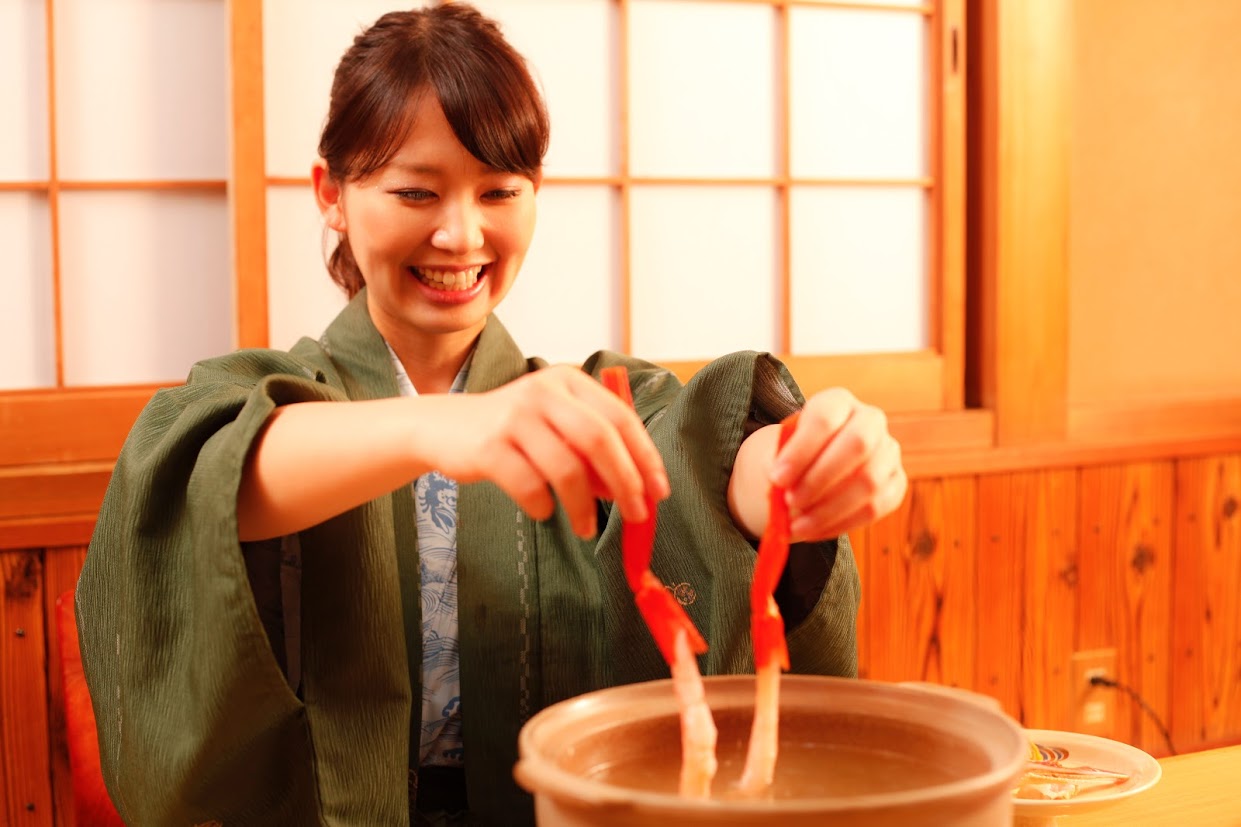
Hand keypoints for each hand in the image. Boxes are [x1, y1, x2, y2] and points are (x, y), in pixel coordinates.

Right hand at [414, 365, 669, 537]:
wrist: (443, 428)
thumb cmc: (512, 431)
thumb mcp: (555, 424)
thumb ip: (592, 449)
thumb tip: (634, 488)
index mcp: (568, 382)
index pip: (620, 418)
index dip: (645, 457)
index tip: (658, 491)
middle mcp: (543, 392)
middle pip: (599, 439)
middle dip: (625, 482)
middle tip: (636, 514)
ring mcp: (514, 417)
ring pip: (566, 467)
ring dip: (584, 505)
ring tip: (587, 527)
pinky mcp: (489, 446)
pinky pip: (529, 485)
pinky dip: (543, 505)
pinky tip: (544, 509)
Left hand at [767, 388, 906, 541]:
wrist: (805, 472)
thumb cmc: (789, 457)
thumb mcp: (775, 452)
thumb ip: (778, 464)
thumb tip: (782, 487)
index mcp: (837, 402)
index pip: (825, 418)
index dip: (801, 450)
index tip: (777, 479)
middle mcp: (870, 420)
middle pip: (858, 444)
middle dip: (821, 478)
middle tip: (790, 501)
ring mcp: (888, 451)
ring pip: (870, 481)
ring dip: (830, 508)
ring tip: (796, 525)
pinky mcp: (895, 483)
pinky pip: (876, 508)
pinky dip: (841, 524)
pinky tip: (813, 532)